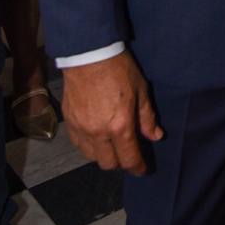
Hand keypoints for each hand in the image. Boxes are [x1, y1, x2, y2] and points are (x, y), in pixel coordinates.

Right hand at [61, 52, 163, 174]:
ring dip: (104, 155)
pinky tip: (96, 136)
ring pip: (92, 157)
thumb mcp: (140, 90)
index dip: (138, 168)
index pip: (129, 159)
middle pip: (109, 164)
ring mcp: (81, 129)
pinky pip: (79, 145)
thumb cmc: (118, 68)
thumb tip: (155, 136)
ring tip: (112, 144)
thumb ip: (147, 117)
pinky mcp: (69, 122)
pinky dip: (89, 146)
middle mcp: (99, 133)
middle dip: (121, 163)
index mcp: (120, 126)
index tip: (142, 169)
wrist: (89, 54)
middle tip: (128, 154)